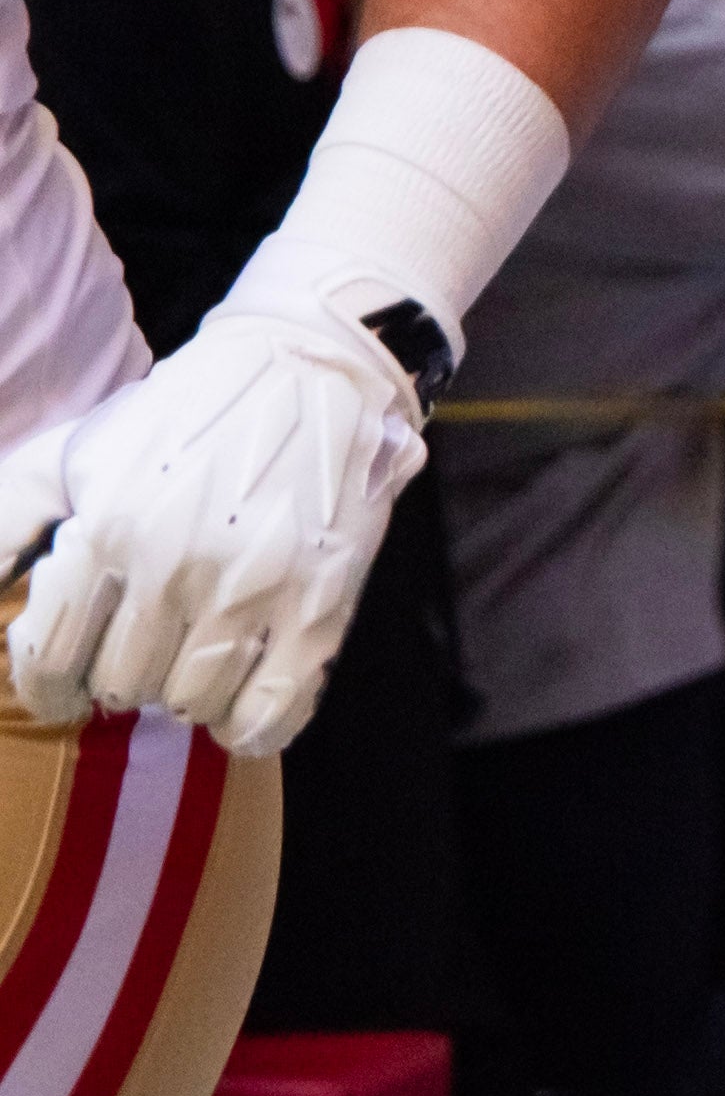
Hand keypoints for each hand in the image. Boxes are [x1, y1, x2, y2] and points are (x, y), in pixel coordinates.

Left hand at [0, 297, 424, 753]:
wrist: (312, 368)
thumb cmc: (180, 417)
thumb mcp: (69, 454)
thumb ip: (2, 525)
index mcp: (107, 528)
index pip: (49, 657)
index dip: (48, 689)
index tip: (65, 693)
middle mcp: (175, 564)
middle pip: (125, 685)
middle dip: (125, 677)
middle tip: (146, 649)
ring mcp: (254, 587)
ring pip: (193, 701)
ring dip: (185, 693)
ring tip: (195, 659)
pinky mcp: (322, 602)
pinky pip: (273, 709)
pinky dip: (250, 726)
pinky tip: (241, 706)